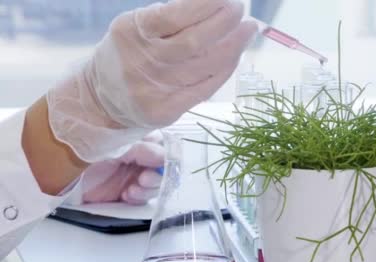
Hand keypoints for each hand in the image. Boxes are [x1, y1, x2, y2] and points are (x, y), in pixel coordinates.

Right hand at [47, 0, 256, 162]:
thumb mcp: (137, 26)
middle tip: (241, 10)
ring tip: (248, 30)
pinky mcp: (167, 111)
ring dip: (233, 45)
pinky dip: (225, 69)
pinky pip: (205, 87)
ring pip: (206, 65)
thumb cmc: (129, 54)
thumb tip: (215, 5)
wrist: (102, 100)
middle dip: (225, 23)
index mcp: (132, 32)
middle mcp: (142, 62)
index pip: (175, 16)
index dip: (206, 6)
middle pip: (195, 41)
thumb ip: (170, 16)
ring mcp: (155, 89)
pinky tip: (236, 55)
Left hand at [70, 132, 164, 205]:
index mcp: (139, 138)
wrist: (57, 171)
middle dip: (158, 175)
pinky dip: (140, 198)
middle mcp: (140, 156)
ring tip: (134, 188)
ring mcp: (134, 174)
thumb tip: (163, 157)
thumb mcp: (115, 146)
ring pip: (157, 184)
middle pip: (165, 167)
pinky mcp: (128, 192)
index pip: (164, 146)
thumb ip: (141, 149)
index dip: (164, 156)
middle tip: (144, 178)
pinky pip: (144, 198)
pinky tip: (128, 194)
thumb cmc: (83, 150)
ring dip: (150, 188)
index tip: (158, 162)